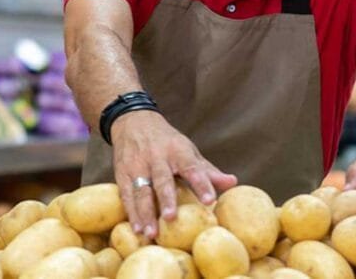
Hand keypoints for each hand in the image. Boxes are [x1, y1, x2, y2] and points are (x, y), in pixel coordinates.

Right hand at [111, 110, 237, 238]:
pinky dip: (131, 213)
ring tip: (151, 234)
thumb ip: (207, 170)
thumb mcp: (187, 150)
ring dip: (145, 213)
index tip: (210, 200)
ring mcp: (137, 165)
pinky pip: (126, 195)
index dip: (201, 183)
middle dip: (166, 199)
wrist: (133, 121)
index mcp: (178, 150)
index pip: (192, 167)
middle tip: (171, 218)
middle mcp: (156, 157)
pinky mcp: (121, 173)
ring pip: (141, 190)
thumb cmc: (167, 142)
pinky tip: (137, 229)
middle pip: (162, 180)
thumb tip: (233, 183)